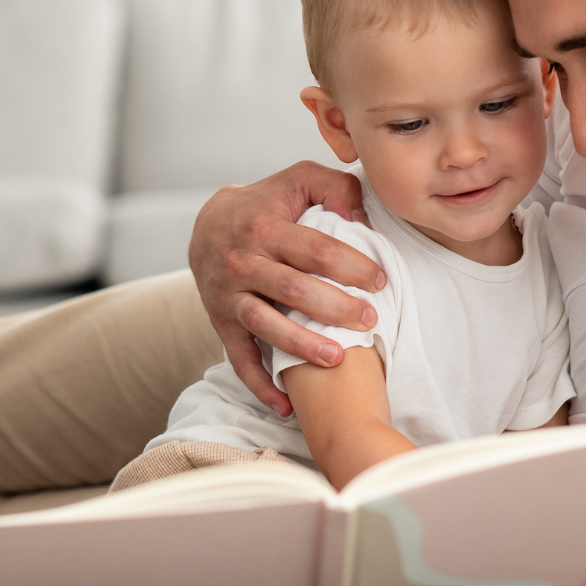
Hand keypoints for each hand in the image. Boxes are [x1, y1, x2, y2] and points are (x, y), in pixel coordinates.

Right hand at [188, 162, 386, 416]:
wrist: (205, 225)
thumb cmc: (267, 203)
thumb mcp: (299, 179)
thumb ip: (336, 188)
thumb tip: (362, 219)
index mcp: (265, 226)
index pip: (316, 249)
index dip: (352, 266)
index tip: (380, 281)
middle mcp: (242, 261)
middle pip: (293, 290)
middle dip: (335, 308)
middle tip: (370, 321)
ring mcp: (228, 295)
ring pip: (265, 325)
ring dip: (302, 346)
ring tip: (338, 358)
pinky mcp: (220, 323)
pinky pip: (238, 359)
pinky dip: (260, 386)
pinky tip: (287, 406)